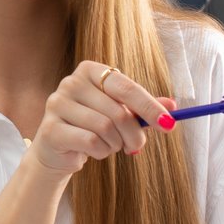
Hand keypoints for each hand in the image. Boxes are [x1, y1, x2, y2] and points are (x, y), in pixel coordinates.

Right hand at [29, 60, 175, 175]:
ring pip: (104, 128)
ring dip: (116, 144)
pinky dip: (101, 151)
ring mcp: (57, 104)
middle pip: (117, 111)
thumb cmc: (92, 126)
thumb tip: (173, 106)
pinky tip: (96, 151)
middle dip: (134, 134)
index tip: (169, 124)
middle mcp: (71, 82)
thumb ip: (142, 109)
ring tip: (111, 146)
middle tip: (137, 146)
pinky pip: (90, 142)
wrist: (57, 149)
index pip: (126, 87)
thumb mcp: (119, 113)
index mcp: (89, 71)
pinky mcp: (50, 129)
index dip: (150, 107)